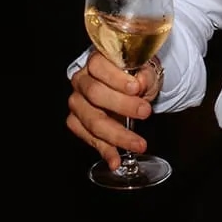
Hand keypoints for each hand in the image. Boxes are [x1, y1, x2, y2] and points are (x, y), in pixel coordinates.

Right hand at [66, 52, 161, 166]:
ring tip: (139, 144)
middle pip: (95, 94)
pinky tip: (116, 160)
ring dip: (117, 134)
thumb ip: (145, 76)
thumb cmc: (135, 78)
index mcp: (95, 62)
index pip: (98, 66)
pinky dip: (105, 150)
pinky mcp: (76, 122)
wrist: (130, 89)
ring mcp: (77, 102)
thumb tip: (140, 82)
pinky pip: (88, 138)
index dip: (116, 78)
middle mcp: (81, 81)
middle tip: (145, 112)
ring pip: (92, 120)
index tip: (136, 88)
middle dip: (122, 105)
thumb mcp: (145, 72)